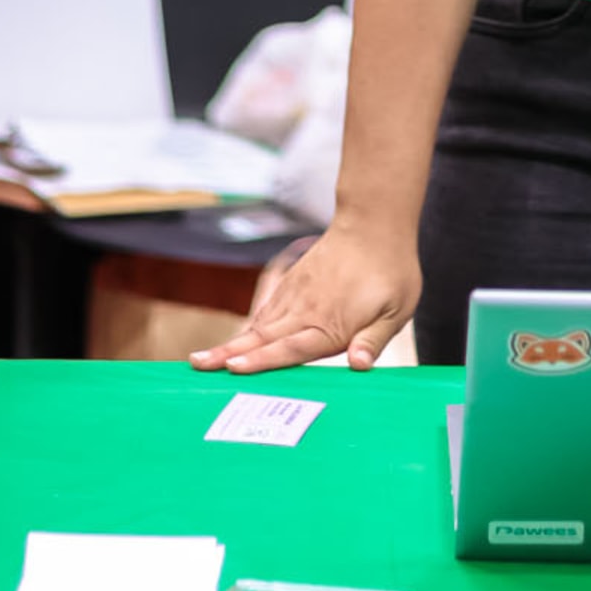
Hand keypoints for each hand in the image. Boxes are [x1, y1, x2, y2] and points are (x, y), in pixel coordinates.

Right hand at [190, 219, 417, 374]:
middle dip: (227, 354)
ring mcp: (296, 295)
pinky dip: (250, 326)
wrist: (374, 223)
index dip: (262, 361)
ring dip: (231, 342)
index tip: (232, 367)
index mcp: (329, 324)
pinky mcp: (293, 283)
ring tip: (201, 358)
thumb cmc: (392, 271)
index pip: (291, 348)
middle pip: (262, 339)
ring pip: (259, 324)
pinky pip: (267, 309)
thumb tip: (359, 366)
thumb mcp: (395, 310)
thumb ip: (372, 340)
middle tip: (195, 365)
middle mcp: (306, 311)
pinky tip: (239, 339)